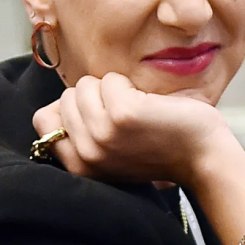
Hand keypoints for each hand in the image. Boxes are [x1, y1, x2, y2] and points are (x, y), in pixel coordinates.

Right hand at [33, 73, 229, 186]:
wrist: (201, 155)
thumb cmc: (157, 147)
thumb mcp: (108, 150)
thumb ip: (80, 132)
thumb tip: (57, 103)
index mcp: (79, 165)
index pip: (42, 120)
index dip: (69, 108)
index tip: (98, 116)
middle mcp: (86, 154)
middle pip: (66, 97)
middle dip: (94, 96)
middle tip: (125, 116)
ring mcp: (102, 135)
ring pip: (85, 85)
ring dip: (111, 88)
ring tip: (136, 109)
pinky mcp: (122, 115)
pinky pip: (110, 79)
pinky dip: (129, 84)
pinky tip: (148, 105)